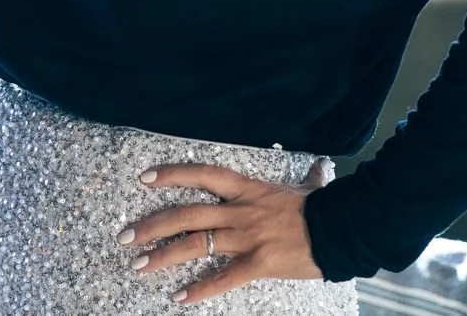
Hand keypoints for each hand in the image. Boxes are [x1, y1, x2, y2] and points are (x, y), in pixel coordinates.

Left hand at [116, 160, 326, 305]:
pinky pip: (223, 277)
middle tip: (124, 235)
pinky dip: (200, 288)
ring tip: (137, 265)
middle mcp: (240, 210)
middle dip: (152, 225)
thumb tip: (322, 168)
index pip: (202, 174)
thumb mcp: (308, 188)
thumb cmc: (323, 209)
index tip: (144, 179)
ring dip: (163, 255)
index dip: (172, 174)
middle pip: (187, 214)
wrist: (342, 229)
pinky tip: (179, 297)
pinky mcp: (258, 264)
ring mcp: (247, 237)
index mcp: (246, 188)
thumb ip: (309, 180)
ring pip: (196, 245)